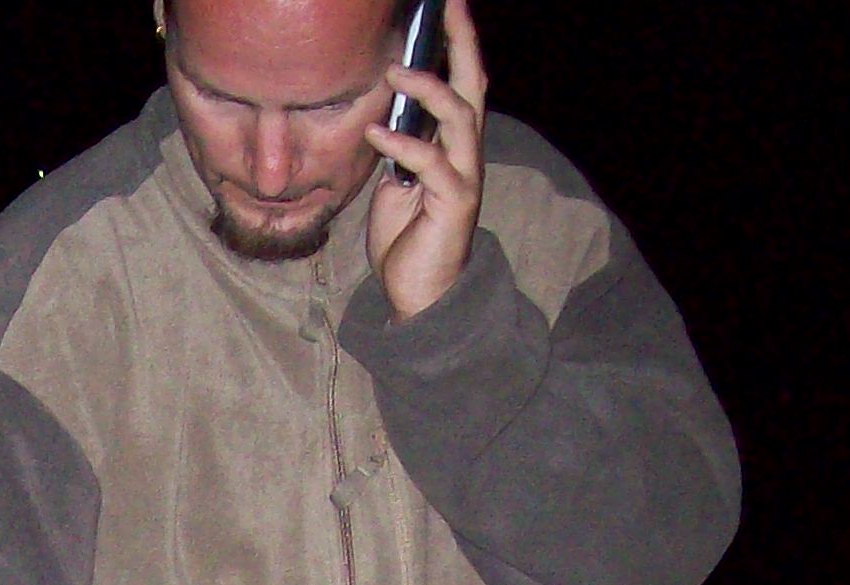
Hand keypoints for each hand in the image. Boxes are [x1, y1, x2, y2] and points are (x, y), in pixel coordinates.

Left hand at [364, 0, 487, 320]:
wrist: (419, 291)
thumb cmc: (407, 235)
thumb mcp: (395, 181)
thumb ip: (397, 147)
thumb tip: (383, 117)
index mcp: (454, 143)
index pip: (462, 82)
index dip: (457, 42)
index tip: (445, 7)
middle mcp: (467, 152)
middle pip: (473, 85)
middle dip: (462, 44)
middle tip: (446, 9)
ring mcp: (464, 175)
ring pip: (460, 117)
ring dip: (428, 91)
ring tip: (394, 73)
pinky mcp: (454, 202)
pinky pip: (431, 163)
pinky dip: (403, 144)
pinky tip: (376, 133)